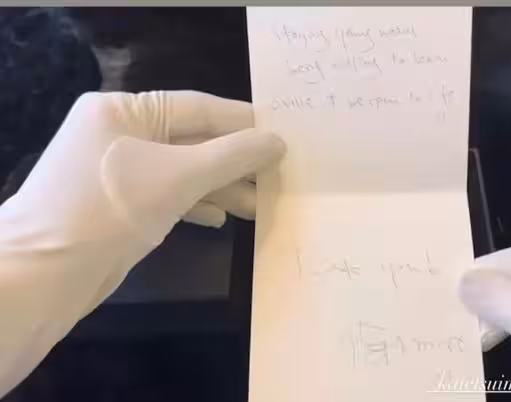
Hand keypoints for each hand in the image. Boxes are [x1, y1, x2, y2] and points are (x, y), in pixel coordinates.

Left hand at [0, 91, 283, 396]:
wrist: (46, 277)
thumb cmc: (113, 210)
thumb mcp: (180, 177)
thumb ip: (232, 156)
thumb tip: (277, 141)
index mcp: (124, 109)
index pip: (197, 108)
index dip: (243, 122)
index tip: (284, 134)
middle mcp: (120, 133)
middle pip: (192, 141)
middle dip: (234, 162)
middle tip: (278, 175)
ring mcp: (119, 170)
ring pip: (182, 171)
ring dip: (220, 188)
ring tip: (260, 203)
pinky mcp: (120, 203)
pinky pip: (167, 194)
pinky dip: (195, 204)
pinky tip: (221, 218)